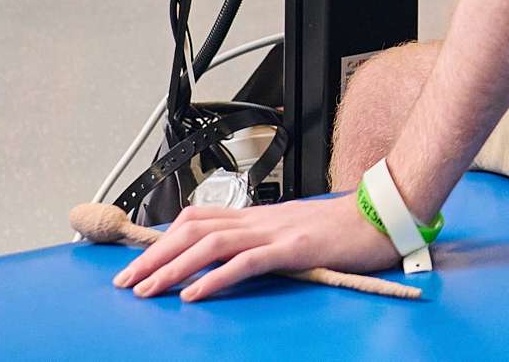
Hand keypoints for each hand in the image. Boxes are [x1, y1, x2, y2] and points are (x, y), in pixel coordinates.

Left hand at [110, 193, 398, 302]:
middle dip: (153, 256)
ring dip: (173, 268)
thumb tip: (234, 260)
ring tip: (147, 290)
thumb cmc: (345, 228)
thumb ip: (264, 242)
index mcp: (258, 216)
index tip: (137, 262)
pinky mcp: (294, 248)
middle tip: (125, 282)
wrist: (383, 214)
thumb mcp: (295, 233)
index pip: (197, 219)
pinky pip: (246, 262)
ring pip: (210, 244)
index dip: (162, 238)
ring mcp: (275, 231)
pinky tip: (194, 294)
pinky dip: (215, 278)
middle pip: (192, 229)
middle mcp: (260, 219)